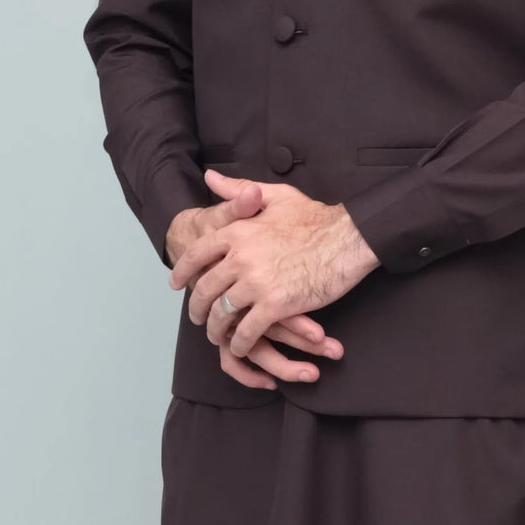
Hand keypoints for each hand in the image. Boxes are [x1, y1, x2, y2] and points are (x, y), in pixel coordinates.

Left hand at [168, 165, 380, 371]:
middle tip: (197, 317)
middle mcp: (240, 258)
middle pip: (205, 288)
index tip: (176, 283)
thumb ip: (238, 189)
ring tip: (218, 336)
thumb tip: (210, 177)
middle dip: (196, 307)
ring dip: (217, 329)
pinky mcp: (276, 304)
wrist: (348, 239)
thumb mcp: (275, 196)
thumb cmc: (316, 218)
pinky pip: (248, 331)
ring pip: (223, 313)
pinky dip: (241, 343)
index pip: (197, 254)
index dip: (182, 271)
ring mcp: (256, 283)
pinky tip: (241, 348)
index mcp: (237, 231)